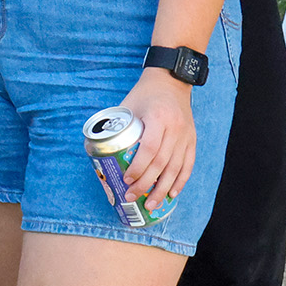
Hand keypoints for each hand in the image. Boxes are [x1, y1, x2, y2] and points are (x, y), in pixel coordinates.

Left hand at [120, 70, 196, 210]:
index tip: (126, 179)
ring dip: (163, 189)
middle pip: (162, 162)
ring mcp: (186, 136)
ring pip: (176, 168)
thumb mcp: (127, 105)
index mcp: (158, 118)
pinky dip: (181, 181)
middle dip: (146, 184)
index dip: (138, 167)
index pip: (149, 148)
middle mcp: (176, 128)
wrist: (171, 81)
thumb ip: (116, 125)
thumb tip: (93, 148)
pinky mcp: (192, 140)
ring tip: (152, 204)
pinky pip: (188, 164)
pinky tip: (172, 194)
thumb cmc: (144, 94)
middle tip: (132, 197)